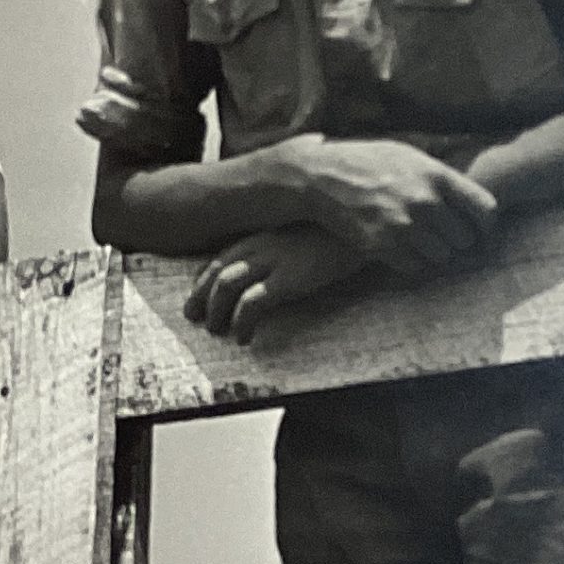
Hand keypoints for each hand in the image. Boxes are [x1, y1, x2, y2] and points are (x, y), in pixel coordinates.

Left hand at [184, 225, 367, 342]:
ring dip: (215, 311)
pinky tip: (245, 337)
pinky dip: (242, 322)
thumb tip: (274, 269)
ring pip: (226, 285)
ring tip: (217, 331)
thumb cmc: (341, 232)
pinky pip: (254, 302)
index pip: (220, 256)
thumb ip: (286, 245)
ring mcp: (275, 259)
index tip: (198, 296)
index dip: (203, 279)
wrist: (369, 226)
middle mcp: (263, 244)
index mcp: (264, 233)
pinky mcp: (291, 277)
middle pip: (216, 270)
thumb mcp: (306, 233)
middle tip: (194, 317)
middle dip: (199, 297)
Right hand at [286, 136, 496, 275]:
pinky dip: (414, 263)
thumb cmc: (368, 161)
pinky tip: (405, 250)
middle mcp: (423, 201)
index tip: (482, 233)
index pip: (485, 210)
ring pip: (442, 257)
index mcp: (436, 175)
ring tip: (425, 244)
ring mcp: (402, 225)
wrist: (321, 176)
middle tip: (450, 240)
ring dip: (437, 255)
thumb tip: (472, 195)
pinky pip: (415, 267)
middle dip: (459, 242)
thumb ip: (441, 175)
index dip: (487, 226)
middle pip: (465, 239)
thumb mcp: (410, 154)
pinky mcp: (381, 245)